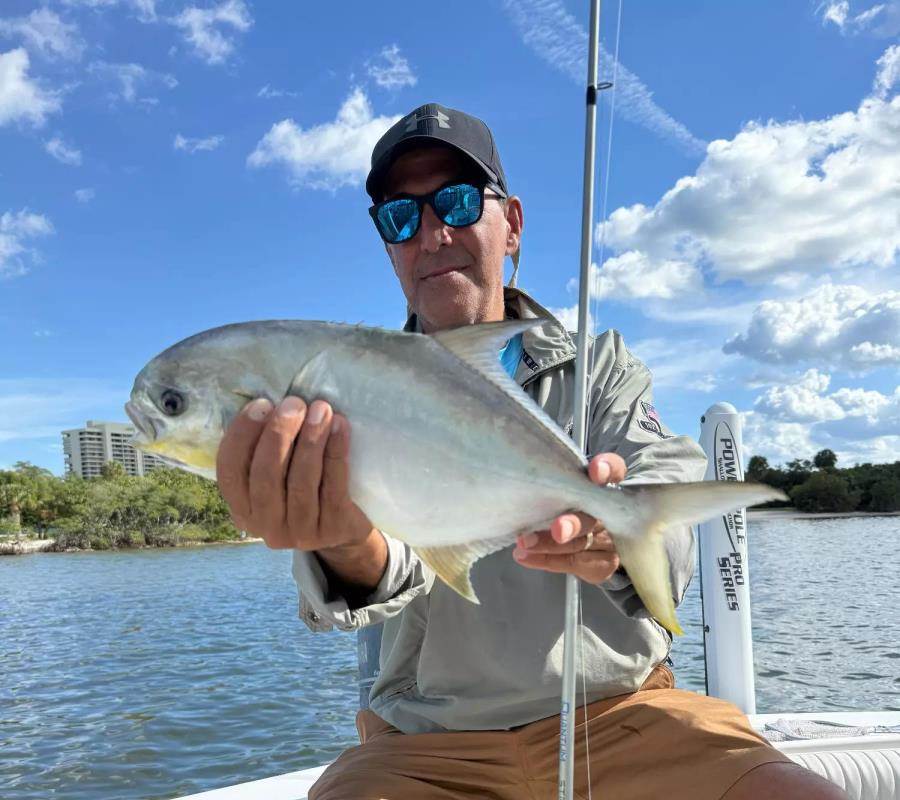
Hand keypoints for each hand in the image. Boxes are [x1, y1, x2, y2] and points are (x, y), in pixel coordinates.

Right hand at [216, 396, 374, 551]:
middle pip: (264, 477)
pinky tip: (340, 426)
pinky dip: (335, 452)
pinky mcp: (333, 528)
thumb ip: (267, 451)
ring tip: (320, 409)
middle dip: (278, 434)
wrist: (349, 529)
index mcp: (243, 510)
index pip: (229, 472)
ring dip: (310, 439)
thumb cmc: (309, 489)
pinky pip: (333, 486)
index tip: (261, 404)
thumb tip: (270, 404)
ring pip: (300, 481)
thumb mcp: (280, 478)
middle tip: (294, 403)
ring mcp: (300, 532)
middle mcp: (266, 526)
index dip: (241, 435)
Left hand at [512, 453, 625, 584]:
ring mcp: (610, 538)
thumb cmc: (562, 504)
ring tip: (524, 543)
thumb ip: (552, 486)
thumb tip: (520, 486)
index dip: (607, 468)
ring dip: (549, 545)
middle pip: (594, 515)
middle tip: (557, 529)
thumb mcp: (558, 490)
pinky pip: (576, 563)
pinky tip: (526, 557)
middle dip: (573, 523)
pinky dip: (548, 561)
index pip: (614, 470)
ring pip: (580, 543)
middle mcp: (609, 511)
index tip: (596, 471)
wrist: (587, 543)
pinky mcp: (606, 561)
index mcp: (603, 484)